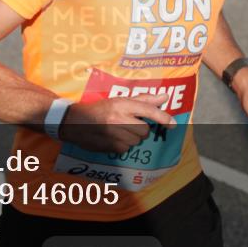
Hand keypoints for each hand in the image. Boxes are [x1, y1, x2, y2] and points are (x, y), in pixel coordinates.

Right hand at [59, 94, 176, 152]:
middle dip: (140, 129)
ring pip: (136, 141)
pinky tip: (112, 138)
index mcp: (122, 104)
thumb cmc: (100, 109)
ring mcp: (115, 134)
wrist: (74, 122)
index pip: (148, 111)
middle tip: (128, 124)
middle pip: (144, 130)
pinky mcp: (110, 146)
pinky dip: (123, 145)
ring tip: (118, 131)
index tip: (173, 124)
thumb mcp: (119, 100)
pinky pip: (127, 149)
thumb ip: (143, 99)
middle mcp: (119, 118)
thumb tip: (165, 97)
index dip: (163, 118)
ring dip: (131, 138)